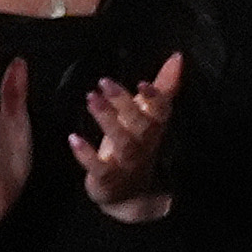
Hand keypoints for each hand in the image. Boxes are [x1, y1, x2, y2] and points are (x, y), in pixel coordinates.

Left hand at [72, 53, 181, 221]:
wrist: (130, 195)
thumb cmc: (137, 146)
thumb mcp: (149, 117)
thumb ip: (163, 87)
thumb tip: (178, 57)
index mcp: (153, 127)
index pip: (160, 111)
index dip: (155, 98)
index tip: (143, 83)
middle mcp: (143, 144)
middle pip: (139, 123)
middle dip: (124, 102)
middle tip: (104, 81)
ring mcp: (126, 163)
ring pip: (122, 142)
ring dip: (107, 120)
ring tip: (91, 98)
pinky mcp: (107, 178)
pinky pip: (99, 168)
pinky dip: (87, 155)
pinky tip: (74, 138)